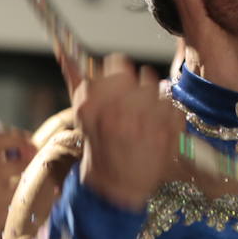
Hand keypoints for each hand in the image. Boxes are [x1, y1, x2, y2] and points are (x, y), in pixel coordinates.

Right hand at [75, 53, 181, 210]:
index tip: (119, 83)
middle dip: (138, 88)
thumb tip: (63, 50)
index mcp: (97, 105)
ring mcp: (147, 124)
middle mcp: (120, 113)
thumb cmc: (99, 147)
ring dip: (154, 100)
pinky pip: (174, 105)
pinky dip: (168, 115)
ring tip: (144, 118)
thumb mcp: (81, 114)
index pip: (119, 63)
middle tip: (132, 106)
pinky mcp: (168, 133)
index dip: (120, 73)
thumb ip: (75, 78)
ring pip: (160, 88)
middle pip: (143, 75)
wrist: (116, 188)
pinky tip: (156, 129)